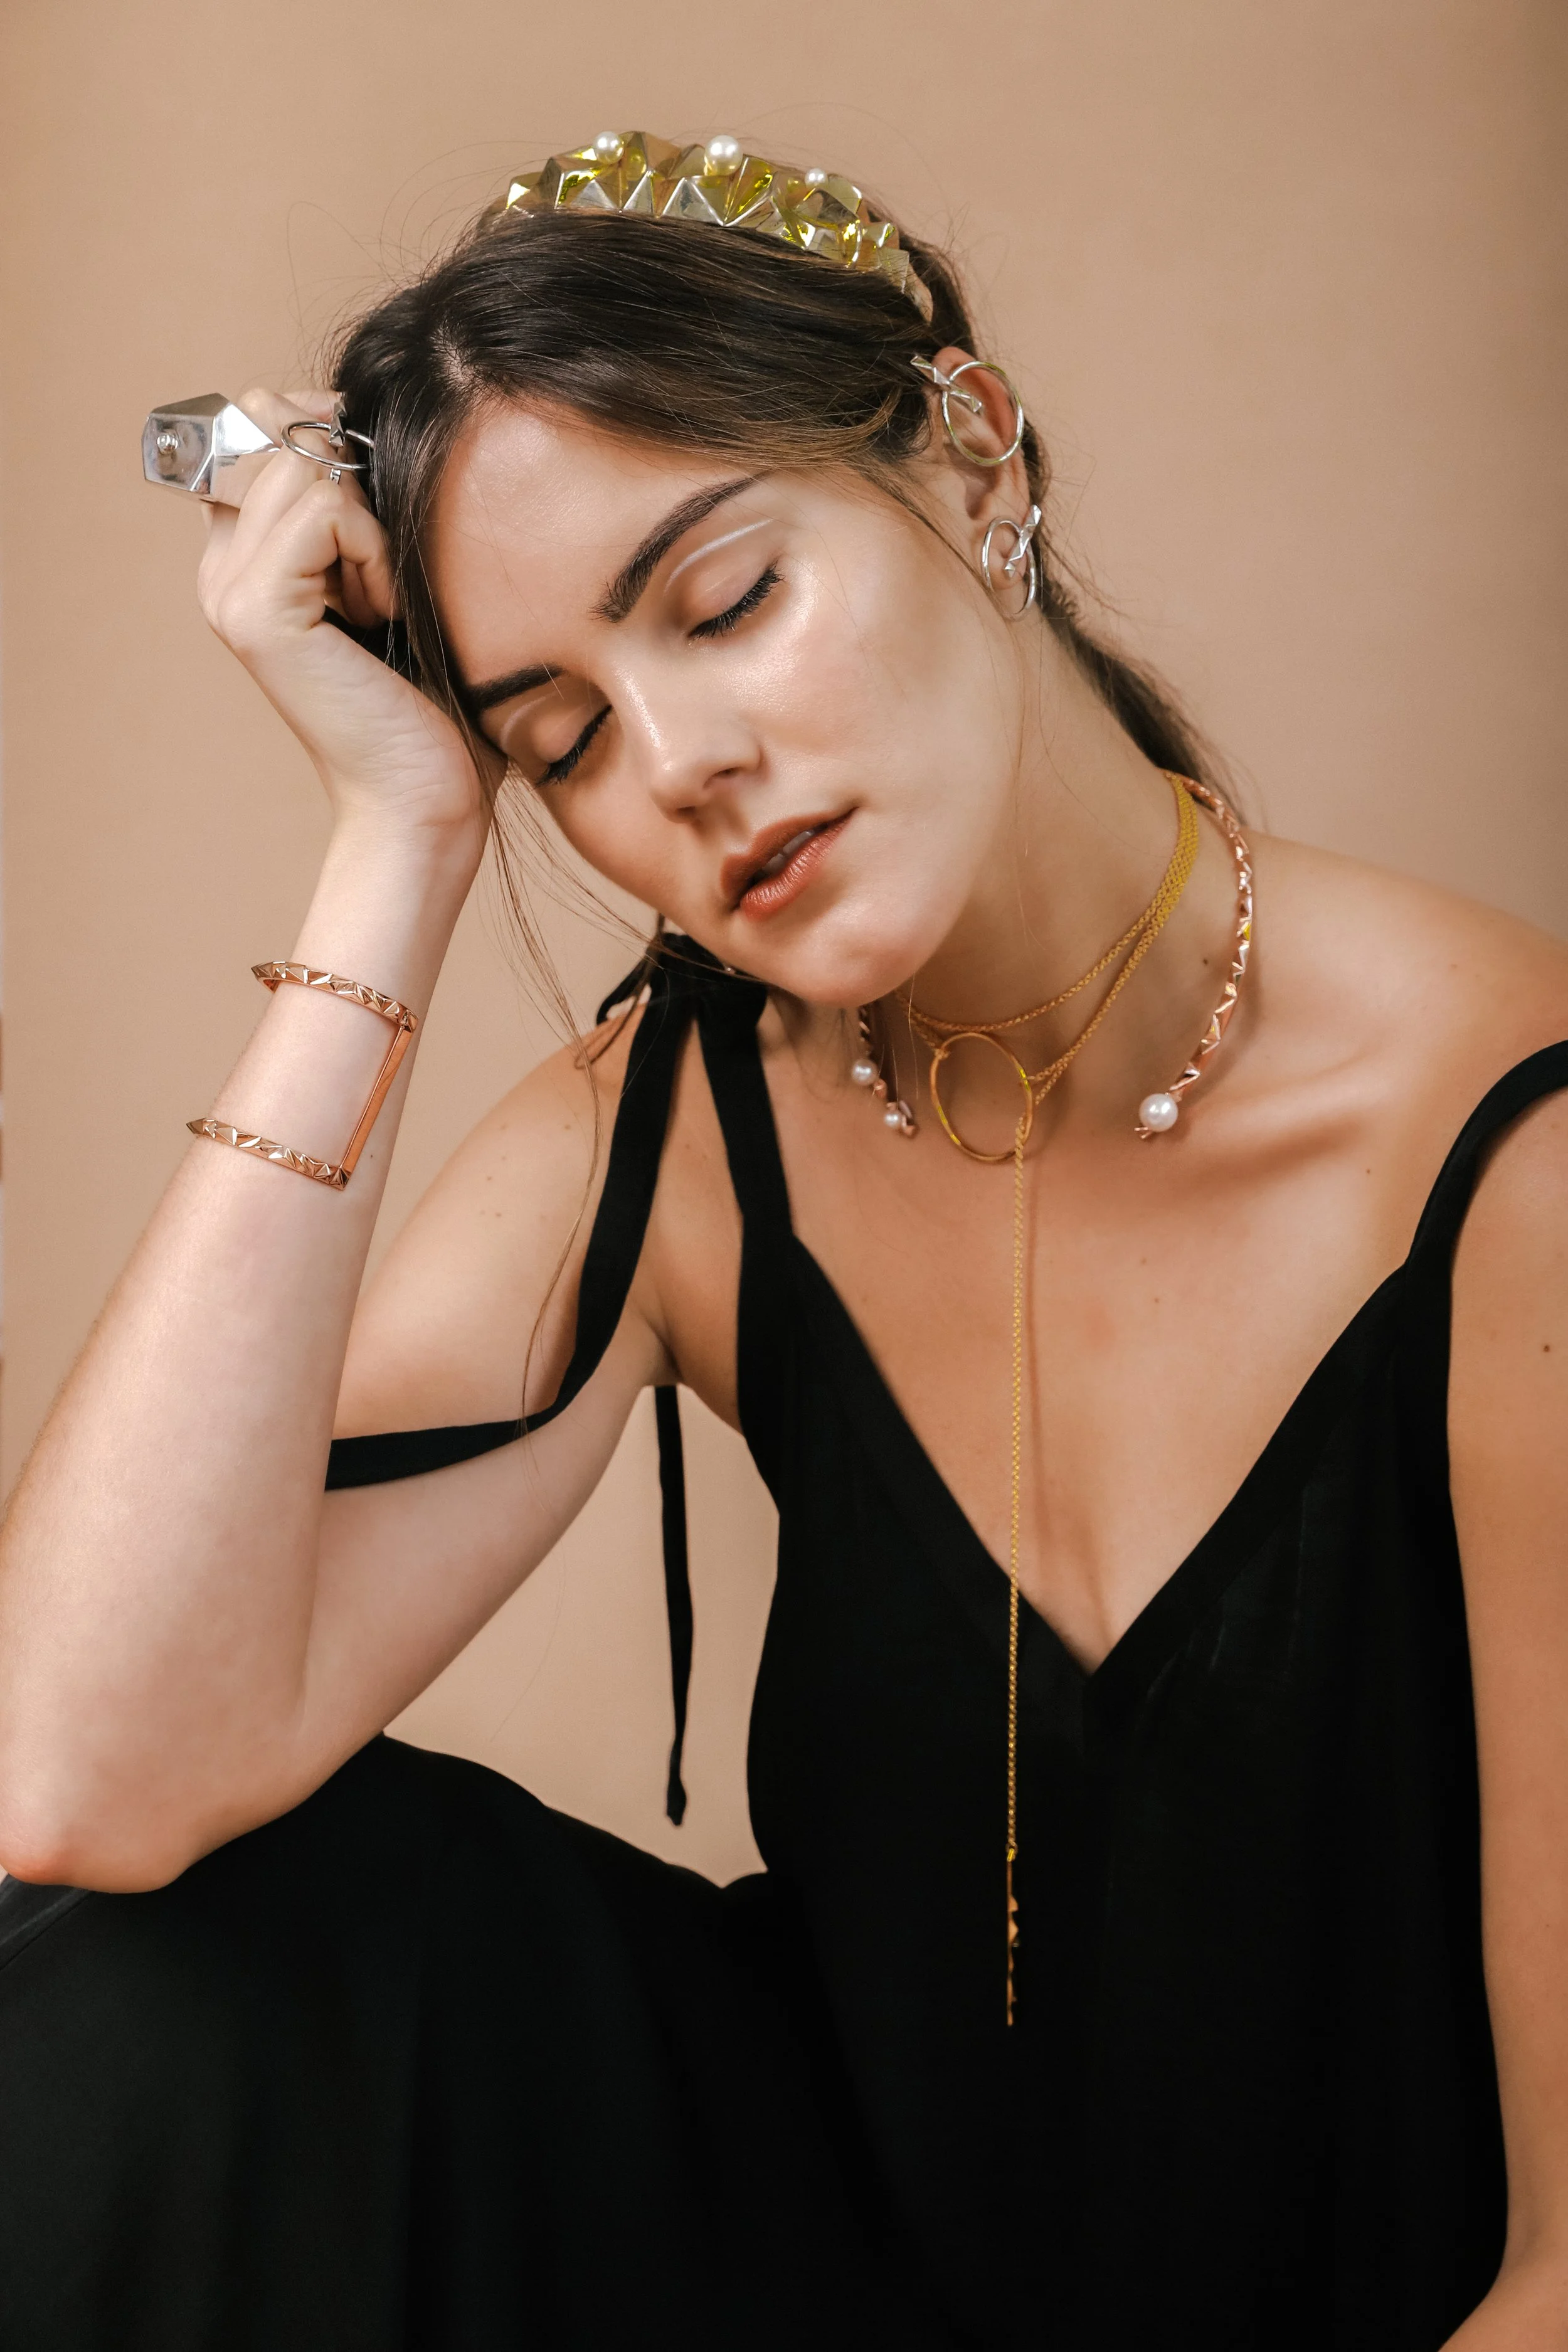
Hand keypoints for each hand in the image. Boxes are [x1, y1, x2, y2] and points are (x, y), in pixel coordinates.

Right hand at [196, 387, 491, 857]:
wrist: (428, 799)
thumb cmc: (436, 700)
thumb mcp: (400, 574)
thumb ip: (363, 499)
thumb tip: (356, 410)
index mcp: (247, 555)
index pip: (260, 419)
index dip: (330, 434)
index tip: (381, 513)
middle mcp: (222, 566)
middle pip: (274, 420)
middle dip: (351, 470)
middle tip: (383, 566)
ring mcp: (229, 589)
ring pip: (303, 460)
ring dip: (372, 521)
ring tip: (386, 599)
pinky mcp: (257, 610)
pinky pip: (325, 507)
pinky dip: (376, 551)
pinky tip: (386, 613)